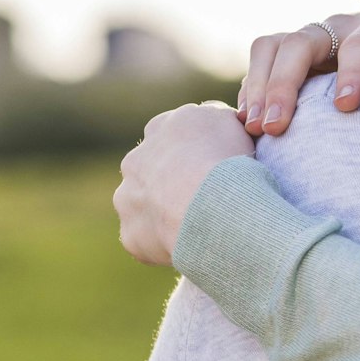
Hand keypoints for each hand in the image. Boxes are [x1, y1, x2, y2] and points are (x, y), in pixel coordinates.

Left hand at [115, 102, 253, 265]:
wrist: (213, 205)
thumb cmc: (227, 159)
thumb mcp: (231, 120)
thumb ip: (216, 118)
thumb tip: (213, 120)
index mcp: (160, 127)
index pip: (173, 134)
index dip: (195, 149)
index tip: (216, 162)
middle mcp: (135, 160)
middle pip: (152, 169)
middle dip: (173, 181)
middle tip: (208, 195)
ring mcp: (128, 199)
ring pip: (144, 206)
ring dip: (164, 212)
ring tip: (201, 223)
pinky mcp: (131, 235)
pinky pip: (148, 240)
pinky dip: (166, 243)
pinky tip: (193, 243)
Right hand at [237, 8, 359, 135]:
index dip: (353, 73)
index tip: (345, 107)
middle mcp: (337, 27)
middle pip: (301, 44)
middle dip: (285, 84)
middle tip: (276, 127)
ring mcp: (309, 37)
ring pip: (271, 47)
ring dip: (260, 87)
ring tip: (256, 128)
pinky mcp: (287, 50)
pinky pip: (261, 60)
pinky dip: (252, 90)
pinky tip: (249, 123)